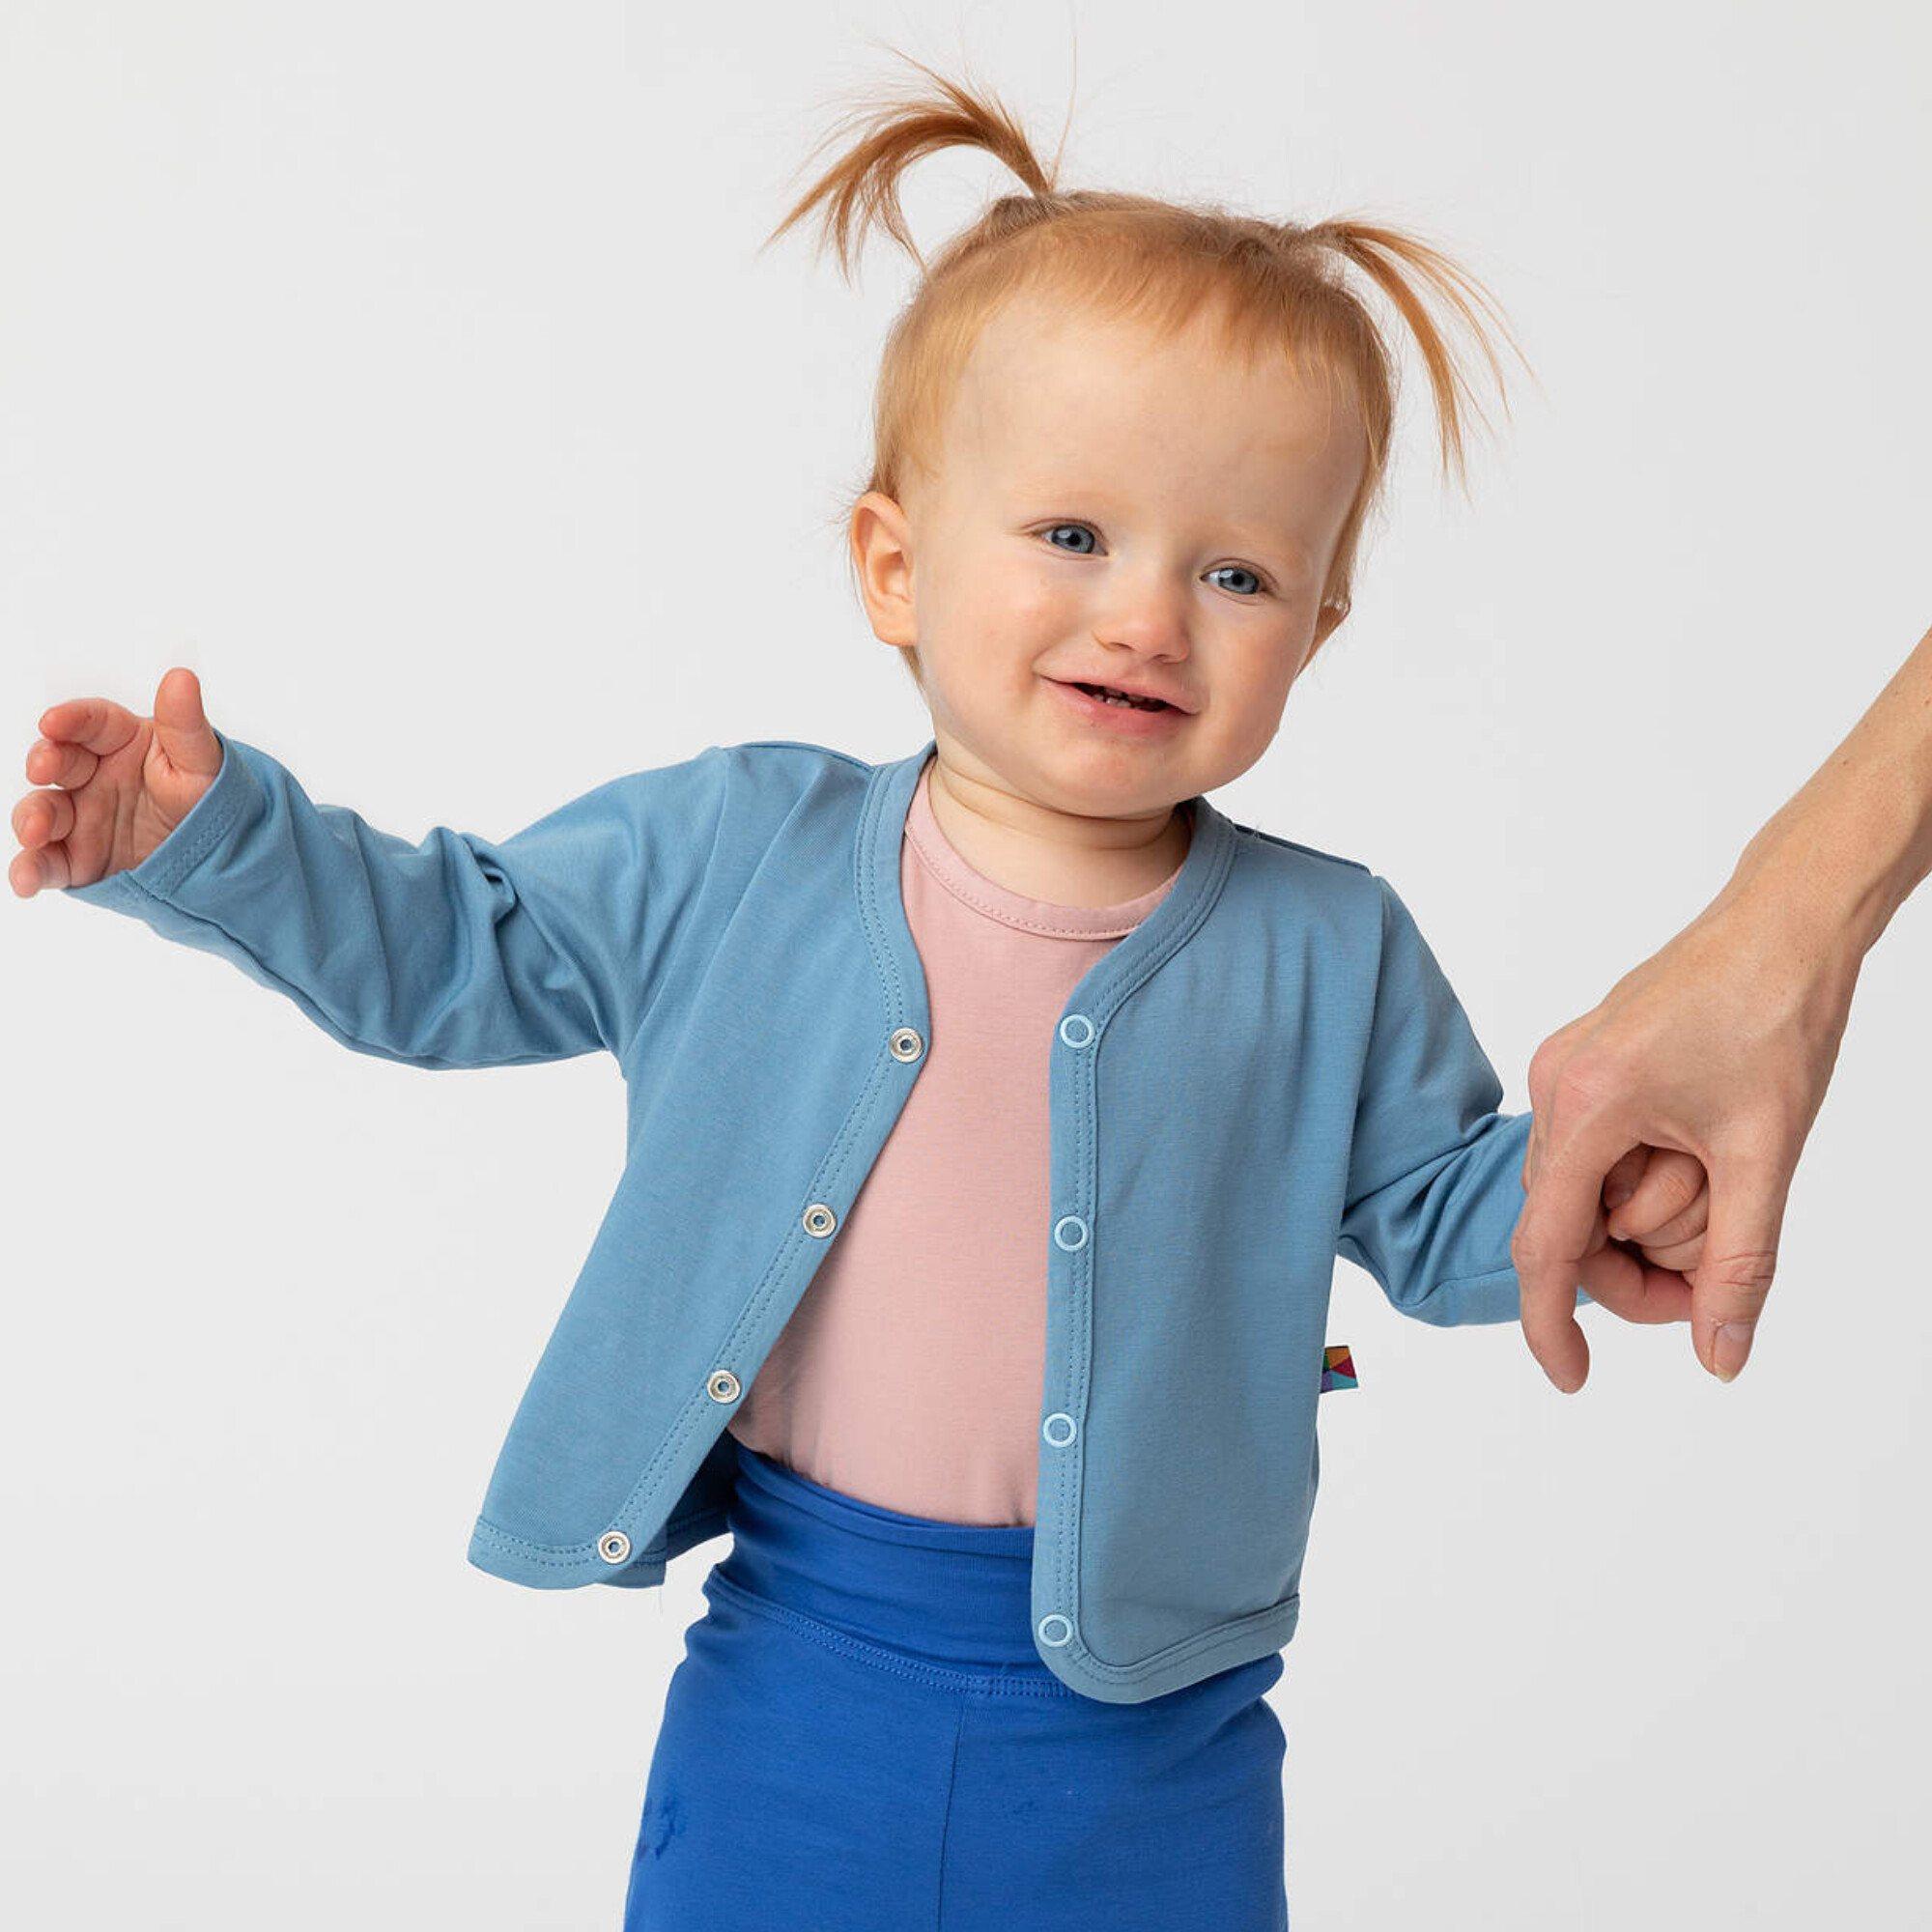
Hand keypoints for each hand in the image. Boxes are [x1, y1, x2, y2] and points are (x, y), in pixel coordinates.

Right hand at [9, 666, 223, 896]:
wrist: (222, 857)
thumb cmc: (209, 799)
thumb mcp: (203, 764)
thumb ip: (186, 725)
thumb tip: (181, 677)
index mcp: (122, 742)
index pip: (92, 722)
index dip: (71, 719)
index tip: (53, 722)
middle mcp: (93, 776)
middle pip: (58, 762)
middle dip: (45, 762)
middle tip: (42, 768)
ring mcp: (81, 817)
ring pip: (43, 812)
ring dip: (32, 819)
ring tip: (37, 832)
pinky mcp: (76, 858)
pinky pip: (46, 863)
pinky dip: (30, 871)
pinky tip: (26, 881)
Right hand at [1512, 878, 1856, 1391]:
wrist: (1787, 921)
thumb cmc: (1775, 1014)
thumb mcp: (1766, 1155)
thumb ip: (1739, 1265)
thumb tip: (1720, 1354)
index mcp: (1586, 1106)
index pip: (1547, 1244)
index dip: (1552, 1323)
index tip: (1572, 1377)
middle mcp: (1555, 1084)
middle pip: (1572, 1223)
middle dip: (1641, 1265)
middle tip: (1718, 1285)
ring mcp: (1564, 1068)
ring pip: (1589, 1189)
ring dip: (1652, 1215)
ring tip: (1729, 1183)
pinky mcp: (1585, 1061)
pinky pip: (1596, 1149)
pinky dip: (1644, 1175)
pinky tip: (1701, 1154)